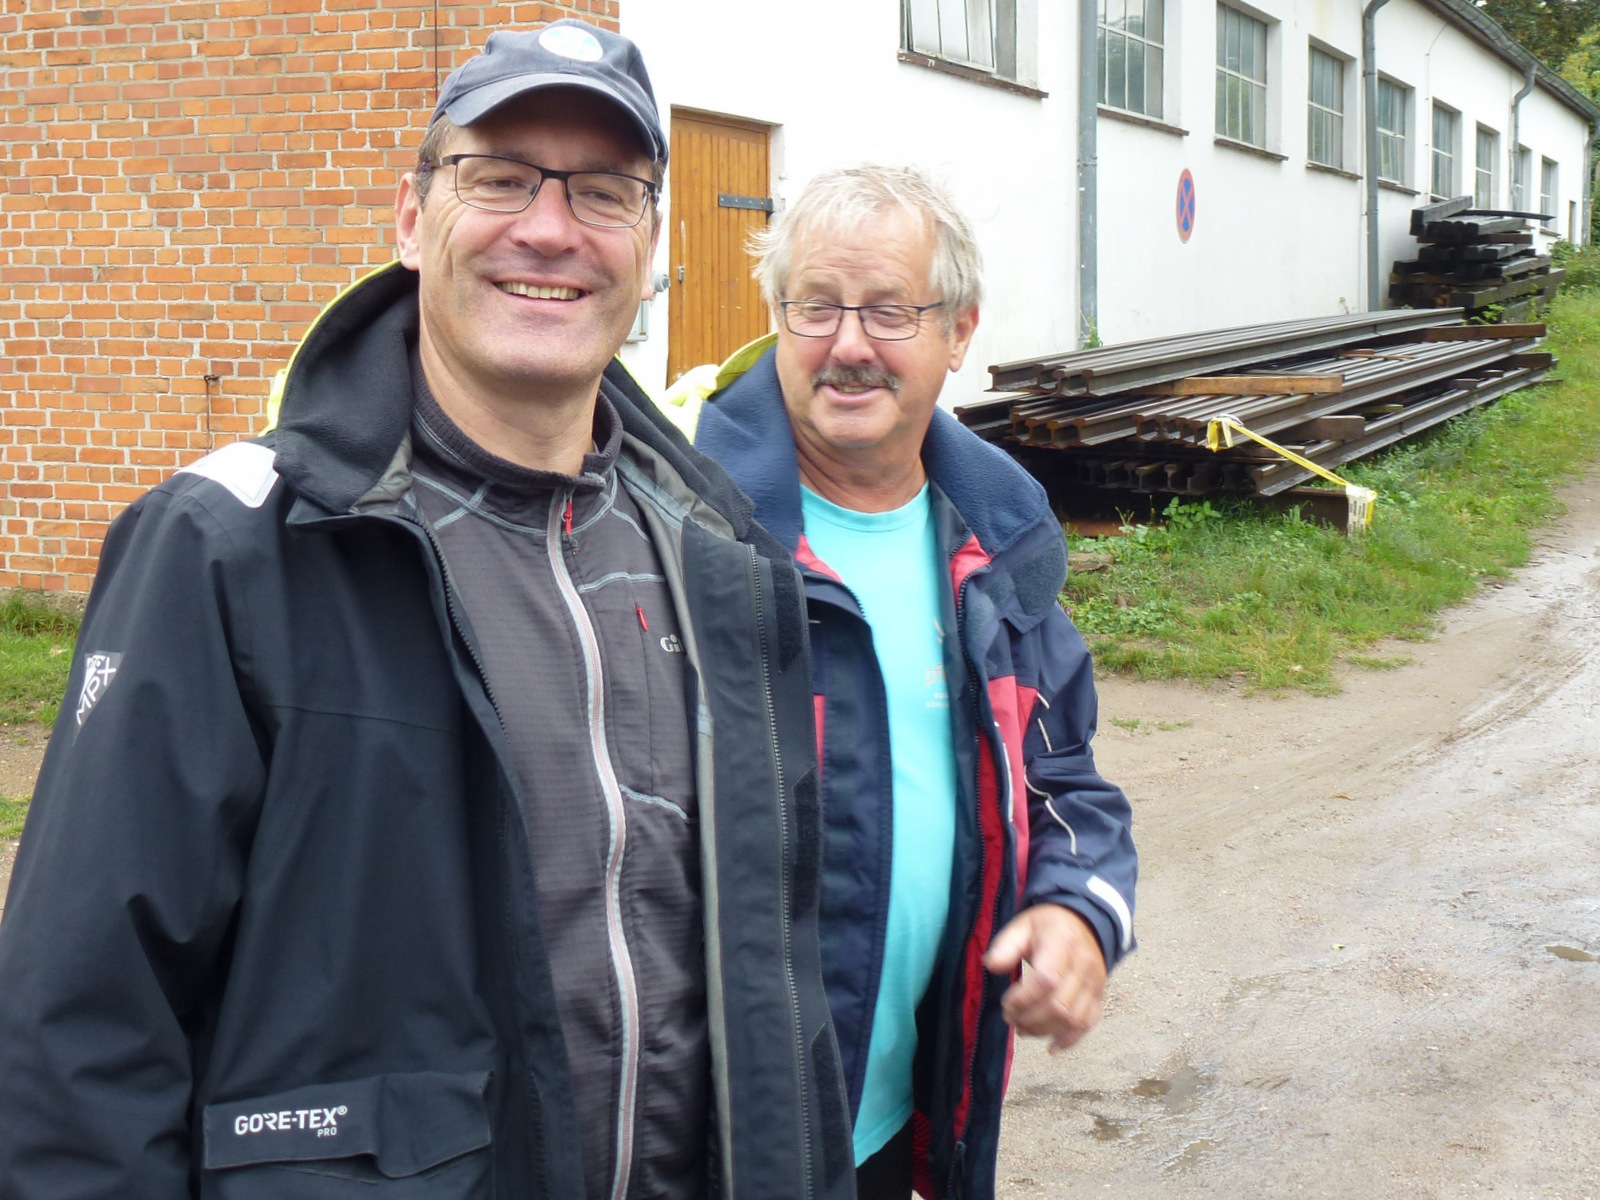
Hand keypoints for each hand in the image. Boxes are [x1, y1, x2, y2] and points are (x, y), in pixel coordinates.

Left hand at [983, 904, 1106, 1052]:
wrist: (1084, 922)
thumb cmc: (1047, 926)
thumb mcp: (1022, 925)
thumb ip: (1006, 945)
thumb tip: (991, 966)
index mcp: (1062, 943)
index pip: (1047, 980)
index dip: (1024, 998)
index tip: (1006, 1001)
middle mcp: (1084, 965)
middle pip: (1059, 1005)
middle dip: (1030, 1019)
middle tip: (1010, 1018)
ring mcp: (1095, 983)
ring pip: (1073, 1019)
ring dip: (1045, 1031)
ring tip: (1023, 1029)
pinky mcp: (1099, 996)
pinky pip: (1088, 1023)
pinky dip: (1070, 1040)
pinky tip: (1051, 1046)